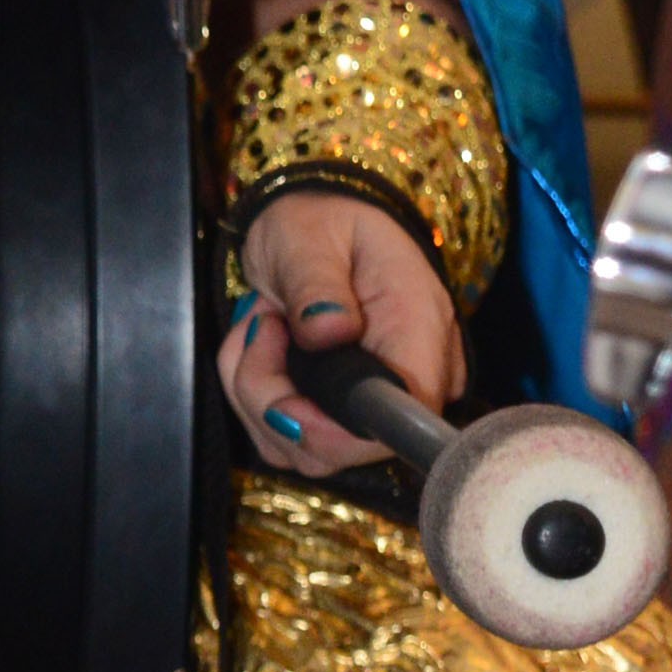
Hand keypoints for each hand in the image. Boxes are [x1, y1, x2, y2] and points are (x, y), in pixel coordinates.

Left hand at [219, 186, 463, 475]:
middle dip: (273, 399)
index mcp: (419, 329)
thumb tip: (327, 332)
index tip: (284, 401)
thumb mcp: (309, 237)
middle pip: (344, 447)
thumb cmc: (319, 222)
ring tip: (260, 324)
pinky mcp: (333, 413)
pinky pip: (283, 436)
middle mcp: (406, 378)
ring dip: (254, 391)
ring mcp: (370, 403)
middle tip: (258, 327)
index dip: (341, 434)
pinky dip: (252, 395)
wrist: (310, 223)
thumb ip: (316, 285)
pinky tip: (258, 346)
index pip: (404, 420)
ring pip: (303, 449)